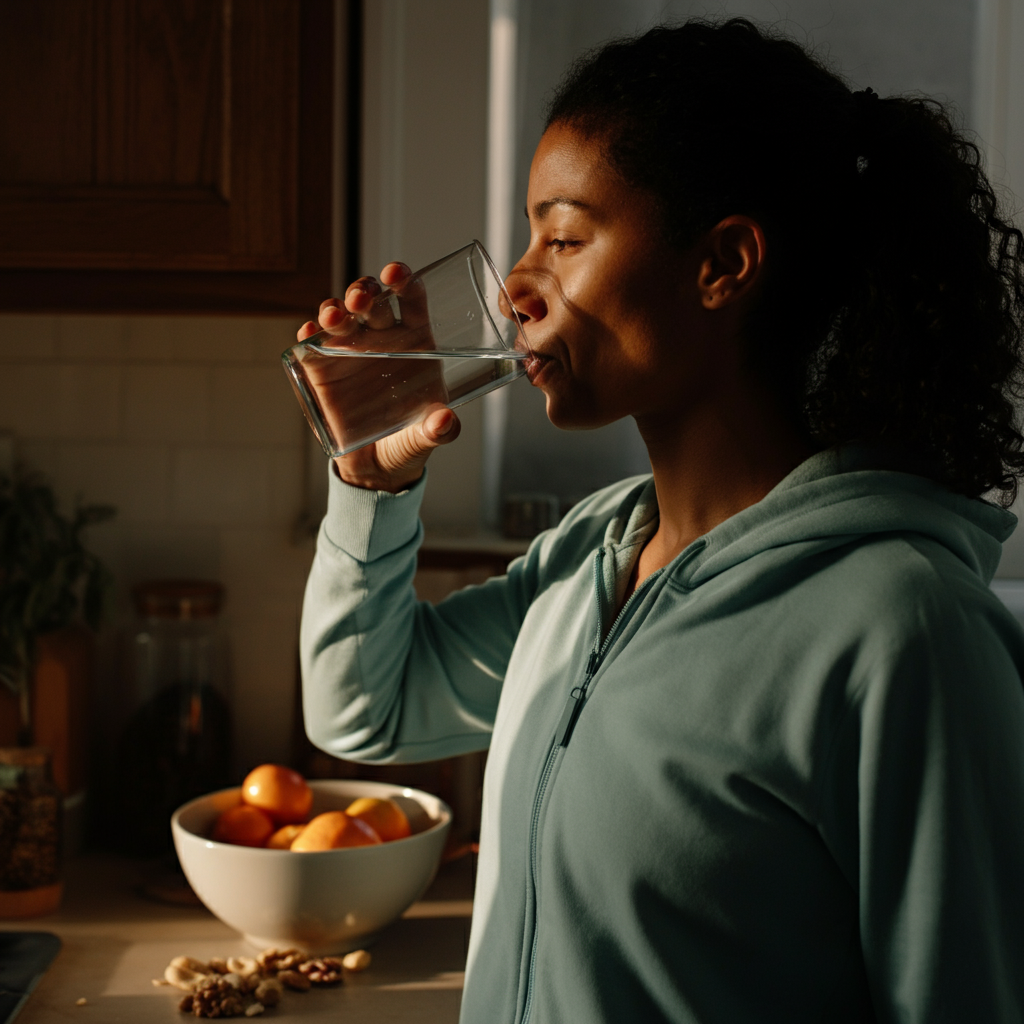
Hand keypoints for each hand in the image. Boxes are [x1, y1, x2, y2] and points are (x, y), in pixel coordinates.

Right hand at [297, 262, 461, 491]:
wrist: (377, 467)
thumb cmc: (409, 441)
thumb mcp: (426, 437)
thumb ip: (439, 430)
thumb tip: (445, 422)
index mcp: (416, 342)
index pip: (411, 301)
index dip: (404, 281)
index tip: (396, 274)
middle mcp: (382, 339)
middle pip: (372, 302)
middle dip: (364, 292)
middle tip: (361, 300)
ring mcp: (350, 349)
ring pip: (341, 315)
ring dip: (335, 308)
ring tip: (334, 316)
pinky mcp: (323, 367)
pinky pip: (314, 344)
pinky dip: (310, 335)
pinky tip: (310, 334)